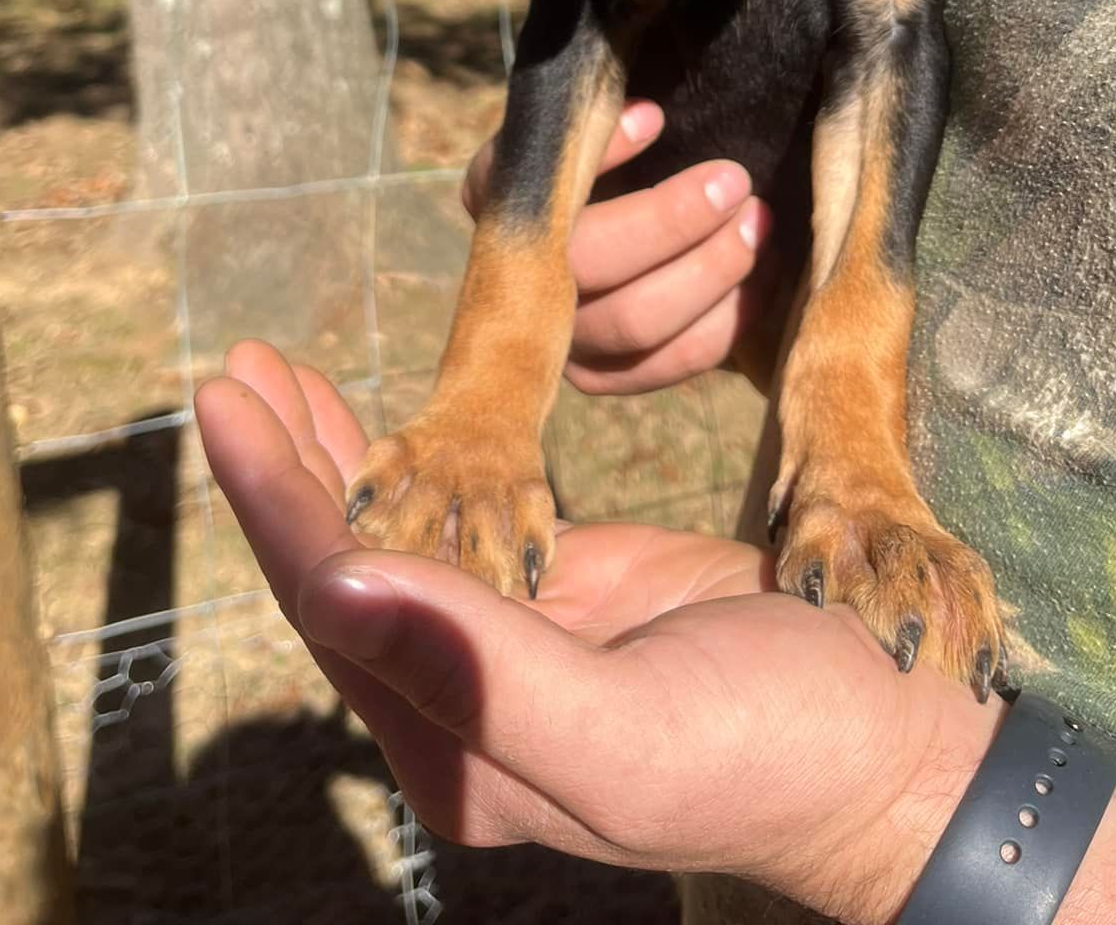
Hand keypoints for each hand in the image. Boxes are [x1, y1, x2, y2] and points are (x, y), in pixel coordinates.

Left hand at [197, 343, 999, 924]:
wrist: (890, 751)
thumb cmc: (774, 749)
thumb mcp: (624, 728)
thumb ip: (476, 668)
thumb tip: (331, 586)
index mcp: (459, 747)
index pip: (330, 598)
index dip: (271, 492)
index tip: (226, 393)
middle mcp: (468, 708)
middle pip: (342, 565)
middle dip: (284, 462)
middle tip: (240, 363)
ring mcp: (515, 655)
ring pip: (394, 542)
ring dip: (334, 456)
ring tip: (282, 373)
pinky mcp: (568, 606)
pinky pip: (463, 530)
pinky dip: (420, 468)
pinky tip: (393, 427)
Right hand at [464, 99, 778, 393]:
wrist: (610, 223)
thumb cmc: (605, 166)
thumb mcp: (590, 135)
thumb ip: (604, 126)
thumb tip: (646, 119)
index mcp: (504, 212)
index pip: (544, 199)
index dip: (595, 161)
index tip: (659, 121)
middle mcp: (520, 286)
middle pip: (594, 268)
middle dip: (676, 224)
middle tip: (738, 184)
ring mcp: (563, 340)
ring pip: (639, 325)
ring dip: (713, 273)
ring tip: (760, 223)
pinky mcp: (606, 375)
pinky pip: (671, 364)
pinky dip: (727, 322)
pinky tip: (765, 274)